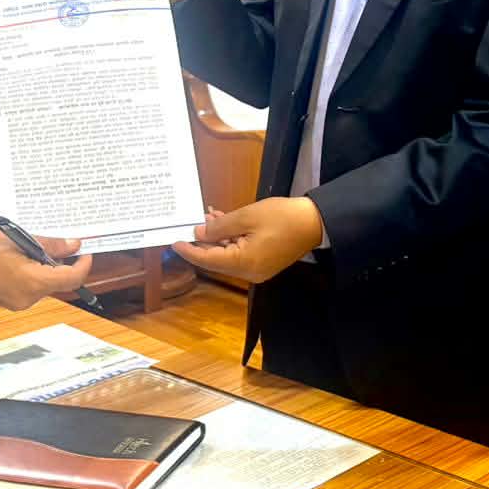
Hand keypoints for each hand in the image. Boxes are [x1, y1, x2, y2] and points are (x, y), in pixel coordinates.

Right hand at [0, 229, 94, 310]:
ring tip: (32, 248)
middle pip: (58, 282)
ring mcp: (18, 302)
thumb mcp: (19, 239)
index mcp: (32, 282)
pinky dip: (33, 275)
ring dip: (45, 268)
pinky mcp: (9, 302)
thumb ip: (50, 245)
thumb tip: (74, 245)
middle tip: (59, 245)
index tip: (86, 253)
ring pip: (44, 285)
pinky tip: (22, 259)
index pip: (71, 279)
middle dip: (62, 264)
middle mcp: (28, 298)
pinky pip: (31, 289)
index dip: (83, 266)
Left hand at [172, 197, 323, 282]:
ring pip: (228, 254)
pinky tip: (223, 221)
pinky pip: (240, 252)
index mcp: (244, 263)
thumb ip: (220, 227)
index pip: (208, 260)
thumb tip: (199, 234)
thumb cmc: (282, 217)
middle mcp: (248, 272)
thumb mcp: (247, 216)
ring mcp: (257, 269)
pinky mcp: (263, 262)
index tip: (173, 242)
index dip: (189, 251)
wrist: (315, 221)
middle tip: (189, 223)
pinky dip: (230, 239)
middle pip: (217, 259)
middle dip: (203, 241)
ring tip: (207, 216)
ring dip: (217, 237)